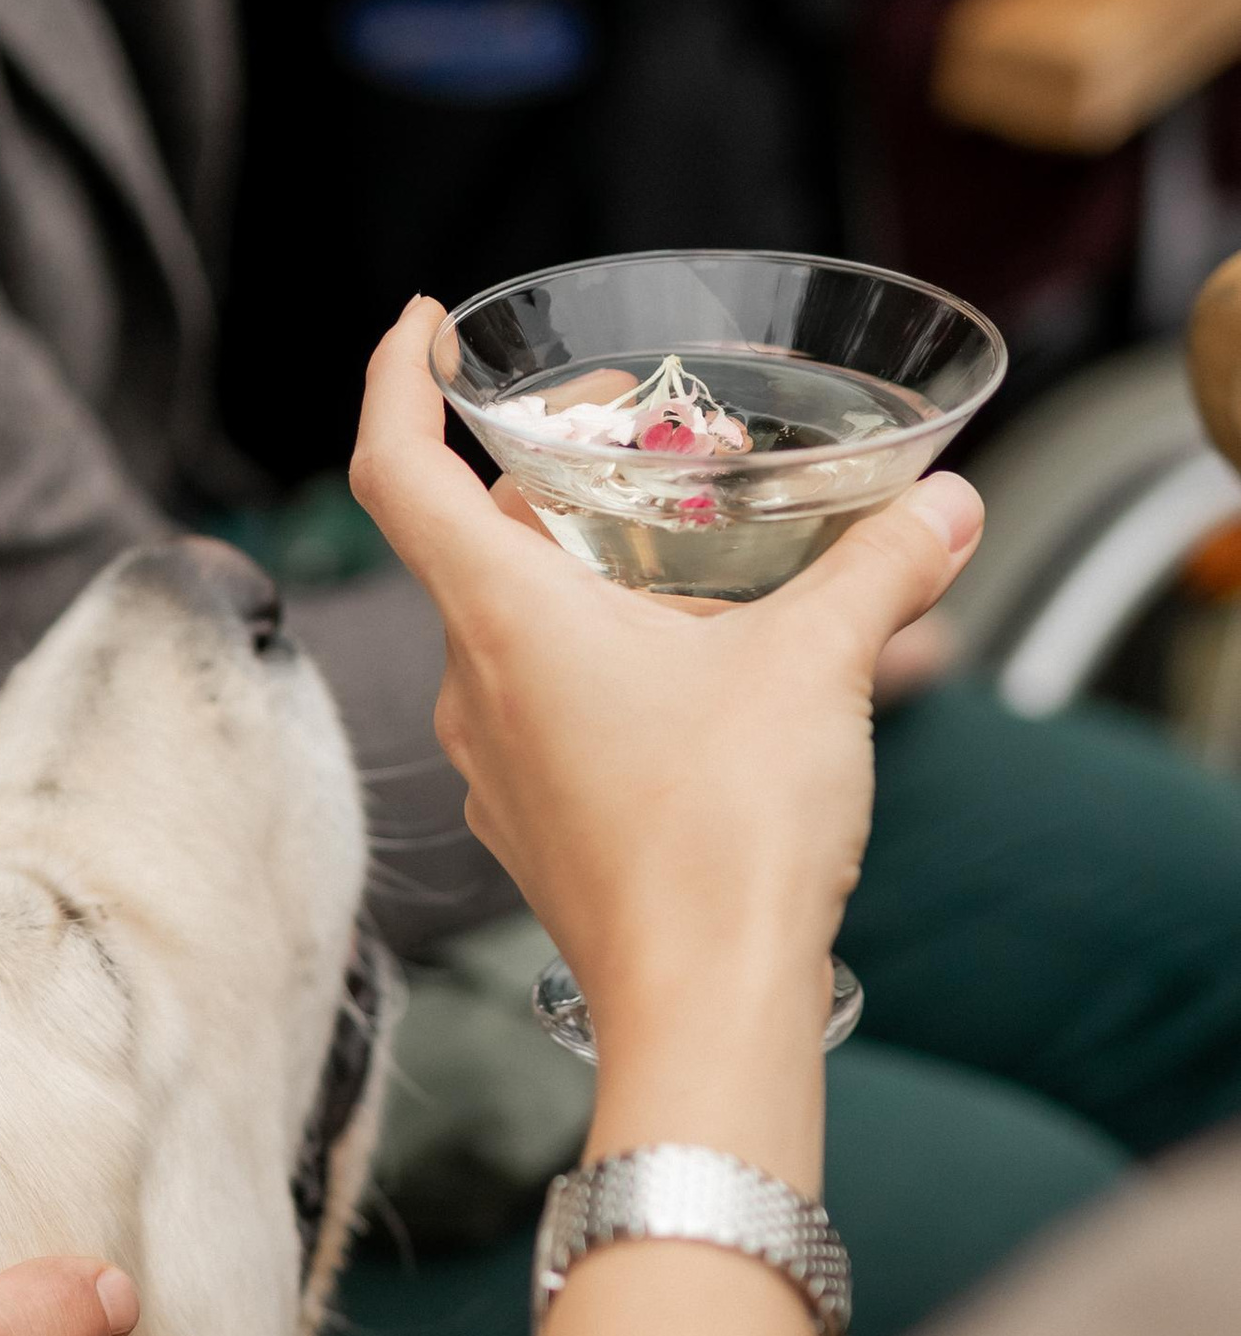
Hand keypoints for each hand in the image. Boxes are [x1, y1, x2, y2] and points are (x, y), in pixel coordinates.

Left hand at [350, 296, 984, 1045]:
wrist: (705, 1006)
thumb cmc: (729, 832)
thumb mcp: (821, 666)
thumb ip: (881, 568)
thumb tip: (944, 508)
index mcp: (504, 620)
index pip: (396, 471)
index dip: (392, 382)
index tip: (420, 330)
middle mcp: (470, 688)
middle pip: (477, 543)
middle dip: (550, 476)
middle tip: (645, 440)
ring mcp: (493, 767)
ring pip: (514, 633)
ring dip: (585, 578)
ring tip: (694, 563)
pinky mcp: (531, 828)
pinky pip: (543, 714)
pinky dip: (599, 668)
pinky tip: (691, 677)